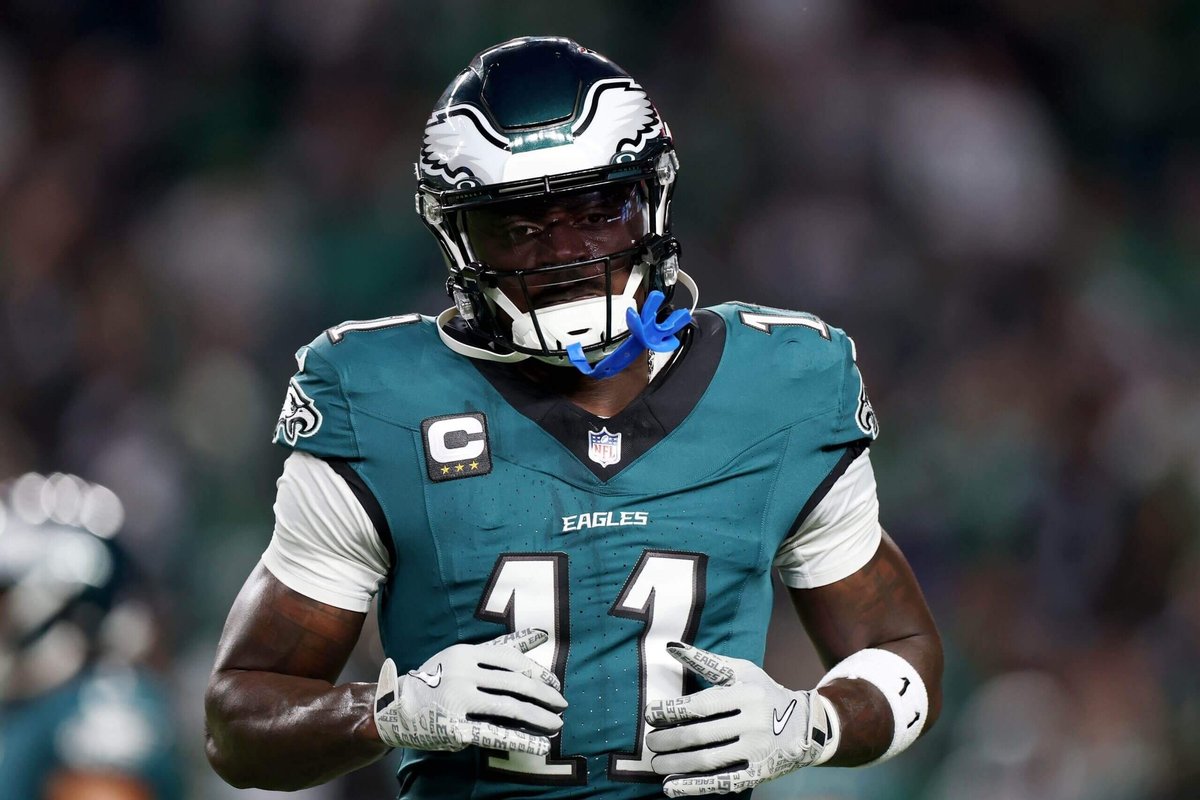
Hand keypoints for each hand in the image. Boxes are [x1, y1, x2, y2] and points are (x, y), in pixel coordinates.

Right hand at [373, 628, 566, 754]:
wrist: (396, 708)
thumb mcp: (463, 657)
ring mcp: (457, 701)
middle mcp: (462, 674)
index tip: (555, 683)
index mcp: (466, 653)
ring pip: (509, 707)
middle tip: (562, 704)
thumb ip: (500, 647)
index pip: (512, 659)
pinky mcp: (455, 728)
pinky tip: (540, 745)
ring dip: (538, 717)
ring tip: (557, 724)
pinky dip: (521, 739)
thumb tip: (539, 635)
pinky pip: (494, 734)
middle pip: (515, 683)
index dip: (538, 671)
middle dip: (544, 695)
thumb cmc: (437, 679)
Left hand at [644, 642, 834, 796]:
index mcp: (746, 694)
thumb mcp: (741, 671)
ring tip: (656, 763)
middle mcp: (753, 723)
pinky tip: (672, 787)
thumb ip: (706, 661)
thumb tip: (671, 646)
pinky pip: (722, 782)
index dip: (671, 712)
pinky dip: (694, 787)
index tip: (650, 715)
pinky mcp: (758, 773)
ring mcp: (757, 751)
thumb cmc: (764, 693)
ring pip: (708, 760)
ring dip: (676, 764)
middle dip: (669, 740)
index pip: (700, 705)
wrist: (807, 725)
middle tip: (650, 742)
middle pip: (701, 735)